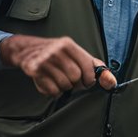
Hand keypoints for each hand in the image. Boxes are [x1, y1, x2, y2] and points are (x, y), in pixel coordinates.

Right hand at [0, 34, 115, 95]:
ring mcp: (44, 60)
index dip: (89, 78)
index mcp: (69, 45)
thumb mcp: (75, 54)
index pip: (88, 67)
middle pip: (76, 78)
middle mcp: (57, 50)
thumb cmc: (55, 54)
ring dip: (63, 88)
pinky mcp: (34, 70)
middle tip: (68, 79)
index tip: (86, 80)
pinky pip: (51, 90)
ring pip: (64, 85)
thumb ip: (95, 67)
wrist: (26, 49)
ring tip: (57, 79)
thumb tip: (112, 82)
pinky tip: (48, 82)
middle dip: (75, 83)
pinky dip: (52, 91)